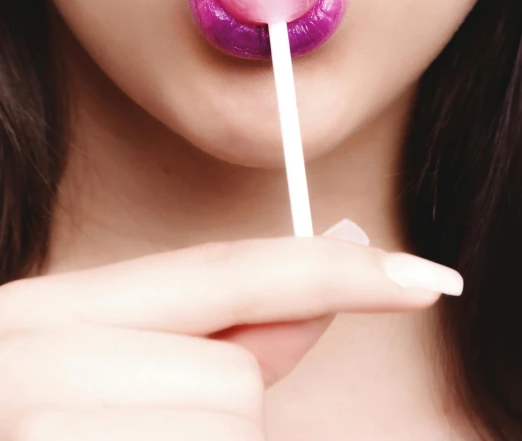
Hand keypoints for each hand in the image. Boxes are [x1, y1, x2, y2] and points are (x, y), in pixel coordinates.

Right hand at [0, 233, 461, 439]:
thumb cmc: (18, 416)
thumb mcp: (76, 363)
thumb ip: (206, 328)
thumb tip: (313, 290)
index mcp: (49, 314)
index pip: (227, 273)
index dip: (331, 269)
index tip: (420, 277)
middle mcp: (45, 362)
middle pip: (233, 387)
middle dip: (199, 417)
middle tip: (114, 430)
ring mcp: (62, 429)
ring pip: (225, 435)